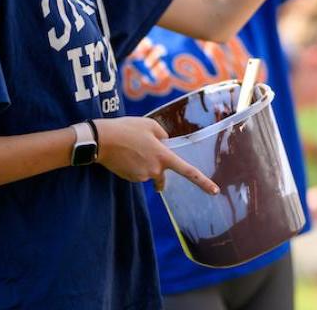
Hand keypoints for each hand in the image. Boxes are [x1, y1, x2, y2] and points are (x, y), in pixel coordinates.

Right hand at [93, 117, 218, 194]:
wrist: (101, 140)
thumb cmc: (127, 129)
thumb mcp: (149, 125)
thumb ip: (162, 135)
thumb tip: (165, 143)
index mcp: (164, 156)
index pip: (188, 171)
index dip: (203, 182)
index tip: (215, 191)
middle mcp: (155, 170)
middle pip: (162, 172)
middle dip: (157, 165)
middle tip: (142, 148)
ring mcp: (142, 176)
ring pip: (148, 171)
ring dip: (143, 161)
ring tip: (130, 146)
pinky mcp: (130, 178)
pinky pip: (138, 173)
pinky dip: (134, 165)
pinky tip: (125, 155)